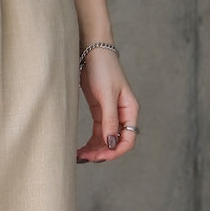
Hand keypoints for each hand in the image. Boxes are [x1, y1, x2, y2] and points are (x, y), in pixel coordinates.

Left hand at [76, 48, 139, 162]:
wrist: (92, 52)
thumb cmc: (103, 69)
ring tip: (79, 156)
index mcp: (130, 111)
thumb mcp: (106, 95)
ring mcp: (111, 114)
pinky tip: (80, 150)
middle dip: (102, 153)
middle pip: (116, 142)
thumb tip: (112, 144)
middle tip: (85, 158)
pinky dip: (90, 143)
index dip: (115, 152)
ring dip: (94, 150)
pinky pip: (97, 133)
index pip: (128, 139)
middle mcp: (122, 115)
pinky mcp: (100, 112)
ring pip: (105, 140)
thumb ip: (110, 120)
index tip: (99, 157)